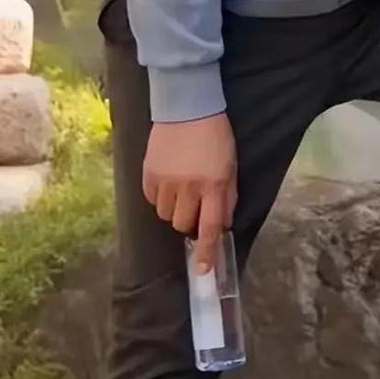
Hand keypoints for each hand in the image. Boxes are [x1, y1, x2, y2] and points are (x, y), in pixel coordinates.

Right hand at [142, 112, 236, 274]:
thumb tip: (222, 224)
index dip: (207, 251)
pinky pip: (152, 200)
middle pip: (183, 225)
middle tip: (196, 203)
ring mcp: (166, 181)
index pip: (210, 227)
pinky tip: (168, 179)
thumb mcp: (231, 165)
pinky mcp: (148, 175)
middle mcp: (189, 187)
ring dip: (175, 208)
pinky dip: (161, 197)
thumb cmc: (216, 137)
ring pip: (166, 215)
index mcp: (214, 184)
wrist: (187, 108)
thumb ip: (227, 196)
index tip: (203, 270)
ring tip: (182, 187)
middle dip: (190, 221)